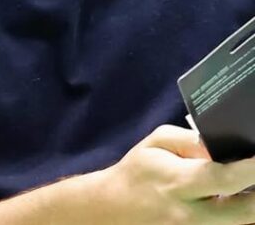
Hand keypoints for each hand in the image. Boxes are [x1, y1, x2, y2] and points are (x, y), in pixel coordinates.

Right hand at [92, 124, 254, 223]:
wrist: (116, 207)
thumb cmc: (139, 170)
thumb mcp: (157, 142)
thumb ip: (191, 140)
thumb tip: (224, 147)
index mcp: (178, 182)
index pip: (224, 178)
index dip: (253, 169)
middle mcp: (191, 213)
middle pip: (247, 212)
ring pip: (243, 223)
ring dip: (252, 203)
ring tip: (249, 185)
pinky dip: (239, 213)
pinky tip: (237, 198)